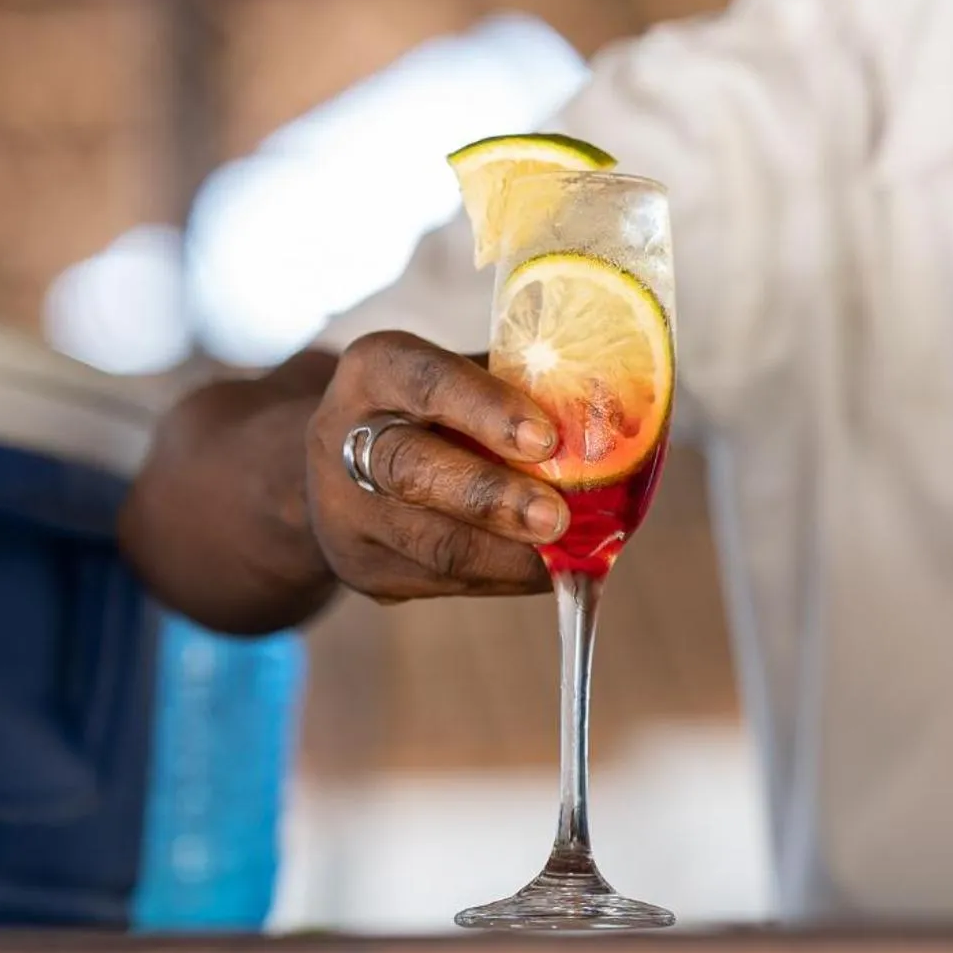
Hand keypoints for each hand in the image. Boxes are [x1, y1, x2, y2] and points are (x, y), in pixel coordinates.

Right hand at [302, 331, 567, 601]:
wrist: (338, 469)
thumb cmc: (436, 409)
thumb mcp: (463, 376)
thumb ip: (523, 387)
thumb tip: (614, 414)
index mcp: (376, 371)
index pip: (428, 383)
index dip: (487, 409)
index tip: (546, 437)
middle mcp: (345, 438)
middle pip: (414, 470)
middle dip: (494, 498)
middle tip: (558, 517)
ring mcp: (347, 513)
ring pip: (432, 543)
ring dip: (512, 555)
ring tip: (572, 555)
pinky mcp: (365, 571)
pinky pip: (445, 581)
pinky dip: (508, 576)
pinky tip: (552, 570)